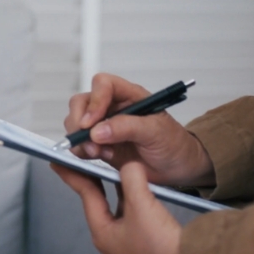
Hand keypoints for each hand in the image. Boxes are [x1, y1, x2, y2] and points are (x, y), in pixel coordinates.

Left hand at [51, 161, 181, 253]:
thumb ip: (131, 179)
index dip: (74, 175)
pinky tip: (136, 185)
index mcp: (103, 234)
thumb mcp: (142, 204)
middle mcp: (111, 240)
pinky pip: (130, 213)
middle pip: (97, 202)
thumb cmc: (162, 246)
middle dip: (92, 180)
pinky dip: (130, 197)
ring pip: (115, 206)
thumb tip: (128, 166)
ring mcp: (126, 242)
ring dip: (114, 187)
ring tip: (109, 166)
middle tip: (83, 160)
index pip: (86, 196)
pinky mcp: (143, 242)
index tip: (59, 161)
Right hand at [65, 73, 214, 186]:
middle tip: (89, 142)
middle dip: (79, 122)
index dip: (94, 100)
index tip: (91, 123)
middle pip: (82, 103)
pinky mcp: (99, 144)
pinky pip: (79, 143)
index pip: (103, 84)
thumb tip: (97, 131)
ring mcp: (103, 126)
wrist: (177, 168)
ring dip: (80, 139)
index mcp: (129, 95)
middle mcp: (112, 107)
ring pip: (76, 123)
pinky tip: (100, 157)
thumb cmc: (173, 144)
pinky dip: (82, 151)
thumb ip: (127, 128)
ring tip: (99, 153)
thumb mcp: (156, 132)